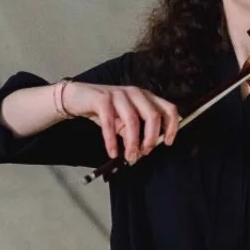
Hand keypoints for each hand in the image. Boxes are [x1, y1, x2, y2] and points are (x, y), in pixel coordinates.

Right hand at [65, 83, 180, 162]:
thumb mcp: (123, 121)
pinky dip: (112, 141)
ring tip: (130, 157)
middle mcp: (135, 93)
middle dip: (151, 138)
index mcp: (146, 97)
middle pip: (153, 115)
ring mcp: (119, 94)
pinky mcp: (102, 99)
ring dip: (132, 143)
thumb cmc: (104, 110)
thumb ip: (136, 132)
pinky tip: (113, 152)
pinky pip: (110, 123)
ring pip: (132, 120)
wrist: (77, 97)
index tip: (169, 142)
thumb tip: (144, 149)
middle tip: (145, 152)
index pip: (168, 109)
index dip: (172, 127)